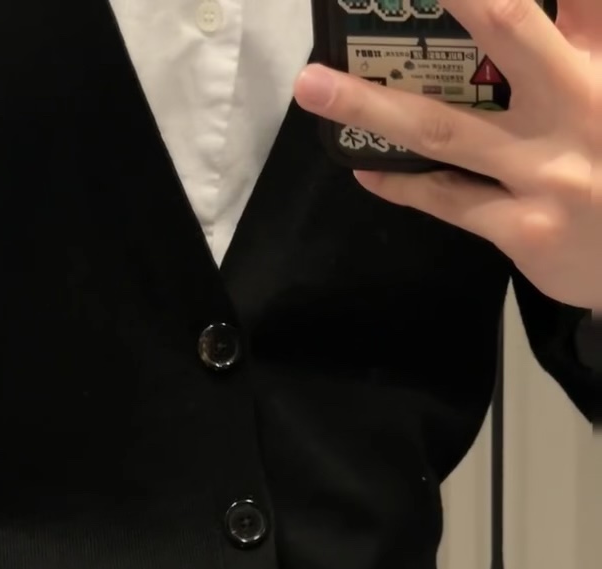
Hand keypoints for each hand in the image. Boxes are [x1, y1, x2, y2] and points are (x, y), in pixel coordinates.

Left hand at [293, 0, 601, 309]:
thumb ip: (582, 36)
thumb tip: (530, 10)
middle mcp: (583, 102)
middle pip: (507, 25)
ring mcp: (548, 171)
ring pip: (445, 127)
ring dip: (369, 105)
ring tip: (311, 84)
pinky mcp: (524, 229)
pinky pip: (446, 199)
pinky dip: (400, 183)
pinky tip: (361, 167)